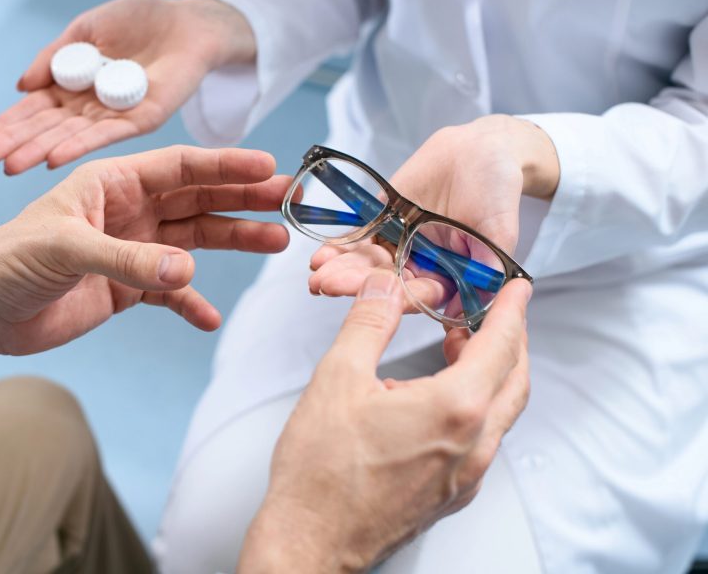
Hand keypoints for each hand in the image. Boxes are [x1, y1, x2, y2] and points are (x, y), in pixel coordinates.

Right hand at [0, 0, 255, 173]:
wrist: (185, 22)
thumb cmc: (138, 21)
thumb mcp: (85, 30)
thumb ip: (54, 57)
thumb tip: (22, 86)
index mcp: (72, 89)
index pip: (32, 113)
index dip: (6, 128)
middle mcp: (89, 109)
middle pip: (45, 130)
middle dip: (14, 146)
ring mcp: (113, 117)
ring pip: (69, 137)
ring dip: (38, 152)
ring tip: (10, 167)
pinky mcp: (141, 120)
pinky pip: (106, 135)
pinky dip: (79, 146)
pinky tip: (54, 159)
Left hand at [0, 146, 289, 358]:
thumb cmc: (7, 262)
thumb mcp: (63, 250)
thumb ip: (127, 260)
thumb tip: (186, 270)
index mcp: (110, 183)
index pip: (179, 166)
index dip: (225, 166)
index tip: (268, 168)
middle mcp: (127, 210)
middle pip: (197, 198)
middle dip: (244, 199)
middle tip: (290, 202)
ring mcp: (130, 249)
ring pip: (194, 240)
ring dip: (233, 241)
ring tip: (275, 242)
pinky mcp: (125, 288)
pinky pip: (171, 292)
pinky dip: (191, 303)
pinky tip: (209, 318)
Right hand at [239, 268, 531, 572]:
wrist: (310, 541)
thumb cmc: (321, 472)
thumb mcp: (338, 378)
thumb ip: (369, 324)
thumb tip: (385, 286)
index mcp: (454, 409)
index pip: (500, 345)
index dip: (511, 310)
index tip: (517, 289)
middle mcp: (472, 446)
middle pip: (514, 381)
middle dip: (509, 341)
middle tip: (493, 313)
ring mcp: (466, 476)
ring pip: (501, 414)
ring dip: (491, 375)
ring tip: (459, 348)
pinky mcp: (451, 496)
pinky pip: (481, 442)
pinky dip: (475, 408)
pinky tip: (437, 399)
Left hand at [308, 115, 557, 296]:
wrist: (482, 150)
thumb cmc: (498, 190)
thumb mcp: (499, 230)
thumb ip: (485, 267)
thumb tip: (466, 309)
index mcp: (448, 277)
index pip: (419, 295)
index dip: (396, 299)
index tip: (372, 301)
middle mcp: (420, 266)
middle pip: (384, 282)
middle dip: (354, 283)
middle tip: (326, 284)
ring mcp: (399, 243)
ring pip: (367, 262)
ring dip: (341, 267)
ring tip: (318, 269)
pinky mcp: (384, 221)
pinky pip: (360, 237)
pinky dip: (342, 245)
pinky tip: (322, 251)